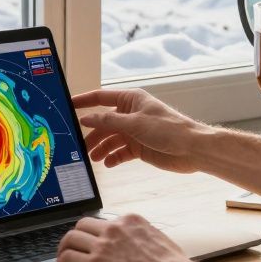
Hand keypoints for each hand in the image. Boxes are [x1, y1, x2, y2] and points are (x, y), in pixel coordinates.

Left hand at [56, 214, 219, 261]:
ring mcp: (102, 245)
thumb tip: (142, 243)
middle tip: (72, 246)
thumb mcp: (160, 241)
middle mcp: (114, 228)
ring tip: (62, 258)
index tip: (92, 240)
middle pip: (83, 224)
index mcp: (130, 220)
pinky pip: (68, 257)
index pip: (104, 221)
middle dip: (76, 235)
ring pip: (71, 238)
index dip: (95, 232)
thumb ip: (145, 237)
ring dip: (63, 248)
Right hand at [73, 89, 210, 173]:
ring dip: (101, 148)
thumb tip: (86, 119)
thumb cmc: (168, 129)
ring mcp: (135, 132)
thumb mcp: (134, 123)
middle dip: (92, 134)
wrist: (192, 149)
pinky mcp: (139, 148)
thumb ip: (108, 122)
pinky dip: (113, 158)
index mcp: (131, 100)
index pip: (101, 98)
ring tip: (93, 159)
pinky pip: (121, 152)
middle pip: (104, 123)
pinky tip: (108, 163)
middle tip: (79, 147)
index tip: (68, 106)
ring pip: (111, 139)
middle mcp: (131, 114)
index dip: (84, 101)